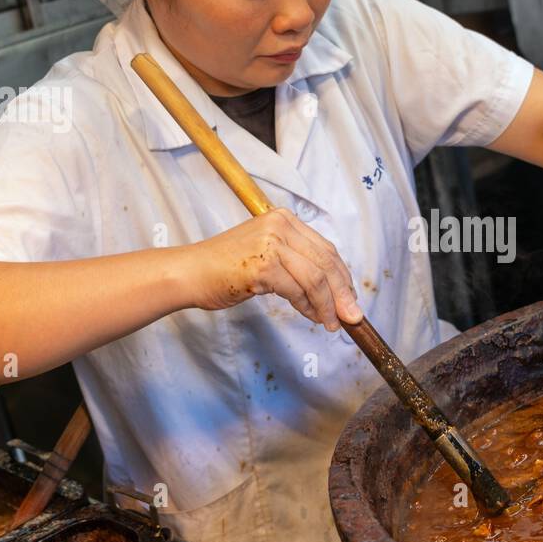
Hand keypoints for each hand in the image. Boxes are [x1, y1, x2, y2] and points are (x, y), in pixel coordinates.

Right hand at [183, 208, 361, 329]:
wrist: (190, 273)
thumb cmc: (225, 268)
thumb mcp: (266, 255)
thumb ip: (297, 265)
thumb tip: (333, 293)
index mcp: (283, 219)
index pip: (325, 249)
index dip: (342, 277)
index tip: (350, 298)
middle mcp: (280, 225)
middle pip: (327, 262)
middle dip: (343, 293)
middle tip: (352, 316)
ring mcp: (271, 243)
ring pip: (316, 278)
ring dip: (328, 305)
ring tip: (331, 322)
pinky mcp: (263, 266)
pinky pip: (298, 290)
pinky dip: (309, 307)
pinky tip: (311, 317)